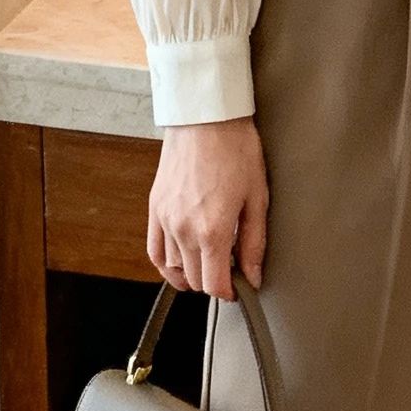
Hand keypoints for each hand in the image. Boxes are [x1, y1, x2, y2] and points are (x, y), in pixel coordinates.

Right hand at [147, 117, 267, 300]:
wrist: (206, 118)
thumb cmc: (236, 150)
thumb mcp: (257, 198)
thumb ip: (254, 243)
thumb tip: (253, 276)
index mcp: (213, 230)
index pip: (213, 284)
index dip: (228, 293)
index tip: (237, 288)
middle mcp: (184, 229)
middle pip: (193, 279)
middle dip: (212, 282)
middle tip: (229, 270)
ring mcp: (165, 219)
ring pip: (173, 268)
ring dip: (191, 273)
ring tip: (209, 263)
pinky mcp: (155, 208)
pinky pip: (154, 250)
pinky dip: (166, 264)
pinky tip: (180, 263)